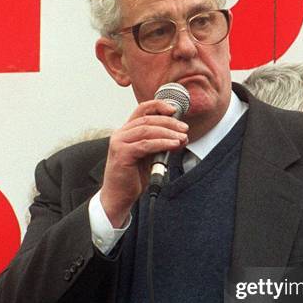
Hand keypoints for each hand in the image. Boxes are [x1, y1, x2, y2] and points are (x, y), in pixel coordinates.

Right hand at [100, 99, 188, 226]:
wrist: (118, 196)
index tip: (174, 109)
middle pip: (147, 119)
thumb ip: (158, 144)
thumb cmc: (132, 177)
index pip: (141, 110)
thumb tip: (179, 136)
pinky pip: (146, 145)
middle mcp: (120, 134)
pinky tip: (173, 145)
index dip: (158, 106)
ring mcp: (119, 143)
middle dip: (169, 122)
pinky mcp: (122, 154)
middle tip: (184, 128)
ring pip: (147, 130)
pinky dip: (162, 143)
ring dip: (168, 132)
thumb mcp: (148, 156)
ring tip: (182, 138)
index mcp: (126, 131)